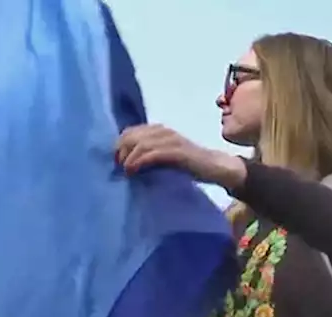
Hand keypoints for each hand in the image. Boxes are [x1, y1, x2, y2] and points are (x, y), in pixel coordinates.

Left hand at [115, 124, 246, 189]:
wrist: (214, 167)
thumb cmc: (189, 165)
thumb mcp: (165, 157)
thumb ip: (149, 154)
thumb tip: (126, 163)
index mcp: (159, 131)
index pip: (130, 131)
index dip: (119, 145)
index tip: (116, 162)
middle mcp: (164, 131)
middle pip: (132, 136)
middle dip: (121, 152)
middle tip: (119, 168)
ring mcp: (171, 140)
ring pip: (140, 143)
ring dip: (128, 158)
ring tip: (125, 170)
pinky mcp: (177, 151)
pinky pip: (152, 153)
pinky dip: (139, 162)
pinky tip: (133, 171)